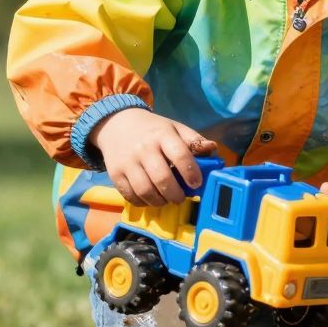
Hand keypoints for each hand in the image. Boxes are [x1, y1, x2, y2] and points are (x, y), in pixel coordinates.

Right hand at [93, 108, 210, 205]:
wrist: (117, 124)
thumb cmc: (153, 129)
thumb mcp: (174, 128)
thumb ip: (194, 140)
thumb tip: (212, 148)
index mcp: (162, 135)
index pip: (180, 155)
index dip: (191, 172)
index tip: (196, 184)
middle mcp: (144, 148)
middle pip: (162, 178)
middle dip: (176, 194)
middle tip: (181, 197)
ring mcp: (128, 162)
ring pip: (145, 190)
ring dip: (160, 201)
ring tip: (166, 199)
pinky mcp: (115, 174)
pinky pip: (130, 195)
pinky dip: (143, 202)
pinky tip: (151, 198)